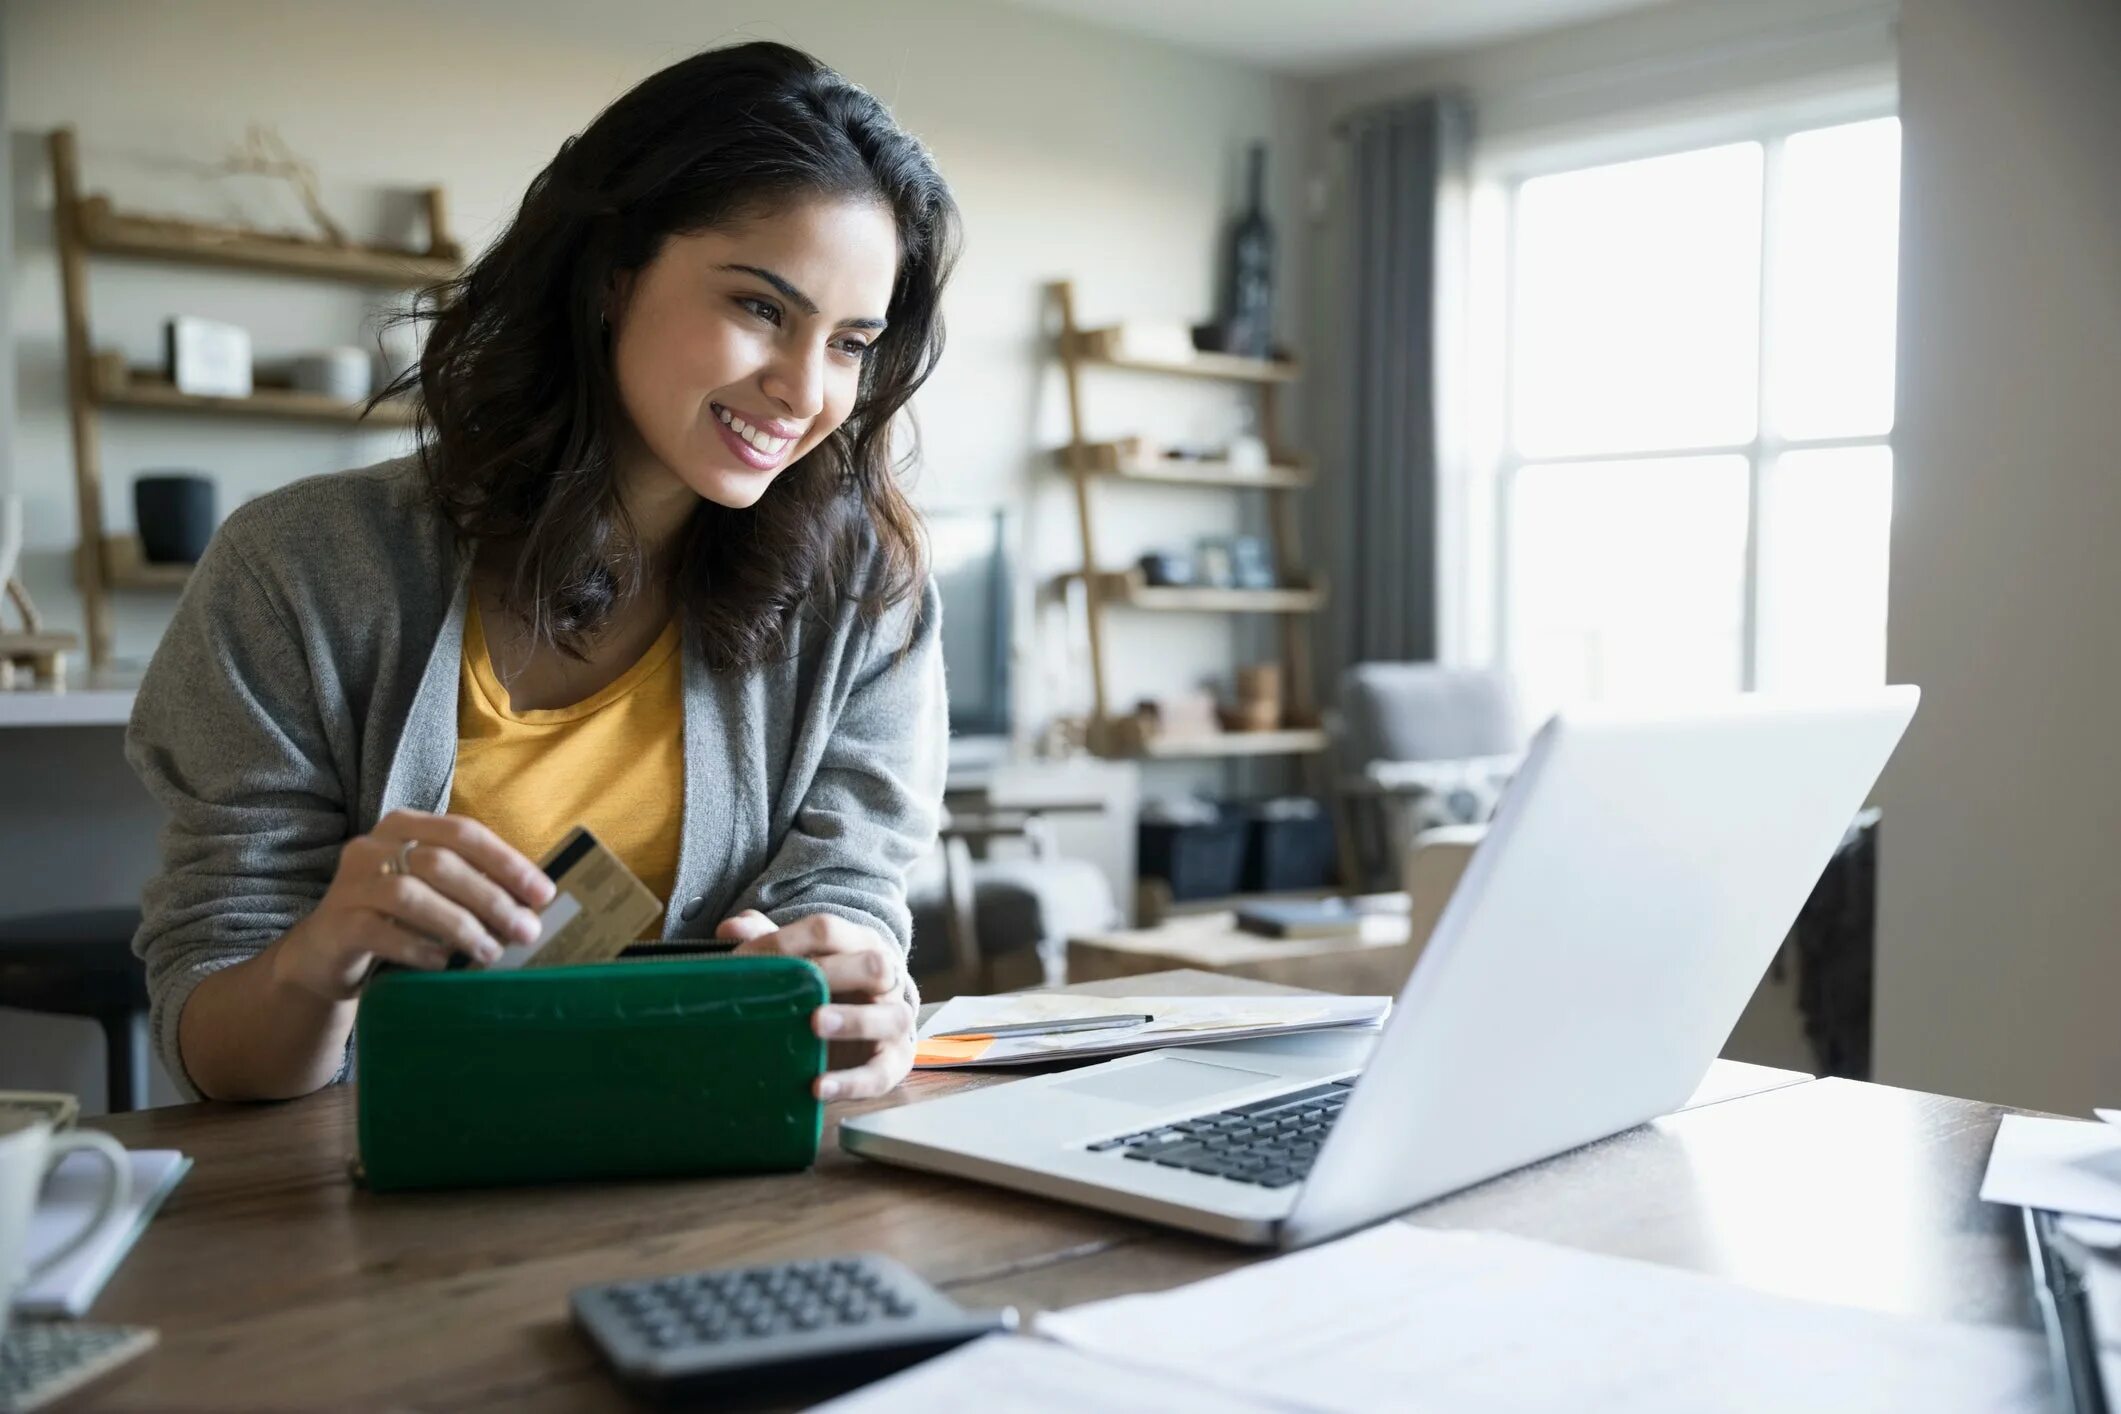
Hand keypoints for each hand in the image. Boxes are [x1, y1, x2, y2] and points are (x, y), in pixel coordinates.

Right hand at [270, 810, 555, 1001]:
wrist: (325, 955)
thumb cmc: (394, 919)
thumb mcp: (434, 893)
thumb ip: (473, 887)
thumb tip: (532, 908)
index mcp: (404, 827)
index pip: (463, 833)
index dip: (507, 861)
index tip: (543, 894)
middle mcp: (373, 846)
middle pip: (441, 863)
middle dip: (491, 898)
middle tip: (526, 930)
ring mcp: (350, 883)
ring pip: (411, 895)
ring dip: (459, 925)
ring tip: (490, 952)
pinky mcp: (337, 923)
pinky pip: (380, 932)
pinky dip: (418, 947)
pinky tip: (442, 964)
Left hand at [717, 910, 914, 1100]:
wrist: (867, 1031)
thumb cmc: (827, 989)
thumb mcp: (800, 961)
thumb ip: (767, 940)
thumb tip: (731, 928)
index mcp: (860, 946)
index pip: (829, 930)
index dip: (786, 941)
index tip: (745, 960)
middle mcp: (886, 980)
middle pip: (874, 966)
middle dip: (835, 973)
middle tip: (797, 988)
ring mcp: (894, 1021)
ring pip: (890, 1017)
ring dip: (853, 1021)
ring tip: (815, 1025)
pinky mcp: (894, 1062)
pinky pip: (881, 1073)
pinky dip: (851, 1081)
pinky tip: (819, 1086)